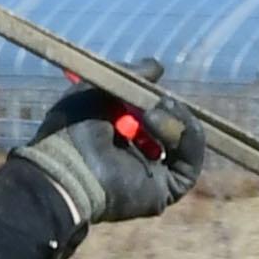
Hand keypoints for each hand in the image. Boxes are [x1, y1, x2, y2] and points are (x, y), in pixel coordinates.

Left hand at [12, 88, 197, 232]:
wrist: (67, 166)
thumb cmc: (71, 128)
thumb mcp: (96, 87)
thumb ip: (129, 75)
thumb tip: (158, 67)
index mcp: (117, 136)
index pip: (150, 113)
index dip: (156, 98)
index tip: (153, 83)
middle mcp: (136, 156)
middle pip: (172, 128)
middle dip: (171, 109)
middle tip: (161, 98)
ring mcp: (153, 175)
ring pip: (186, 143)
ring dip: (178, 120)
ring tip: (154, 110)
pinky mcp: (166, 190)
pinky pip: (191, 163)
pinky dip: (186, 138)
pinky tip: (158, 121)